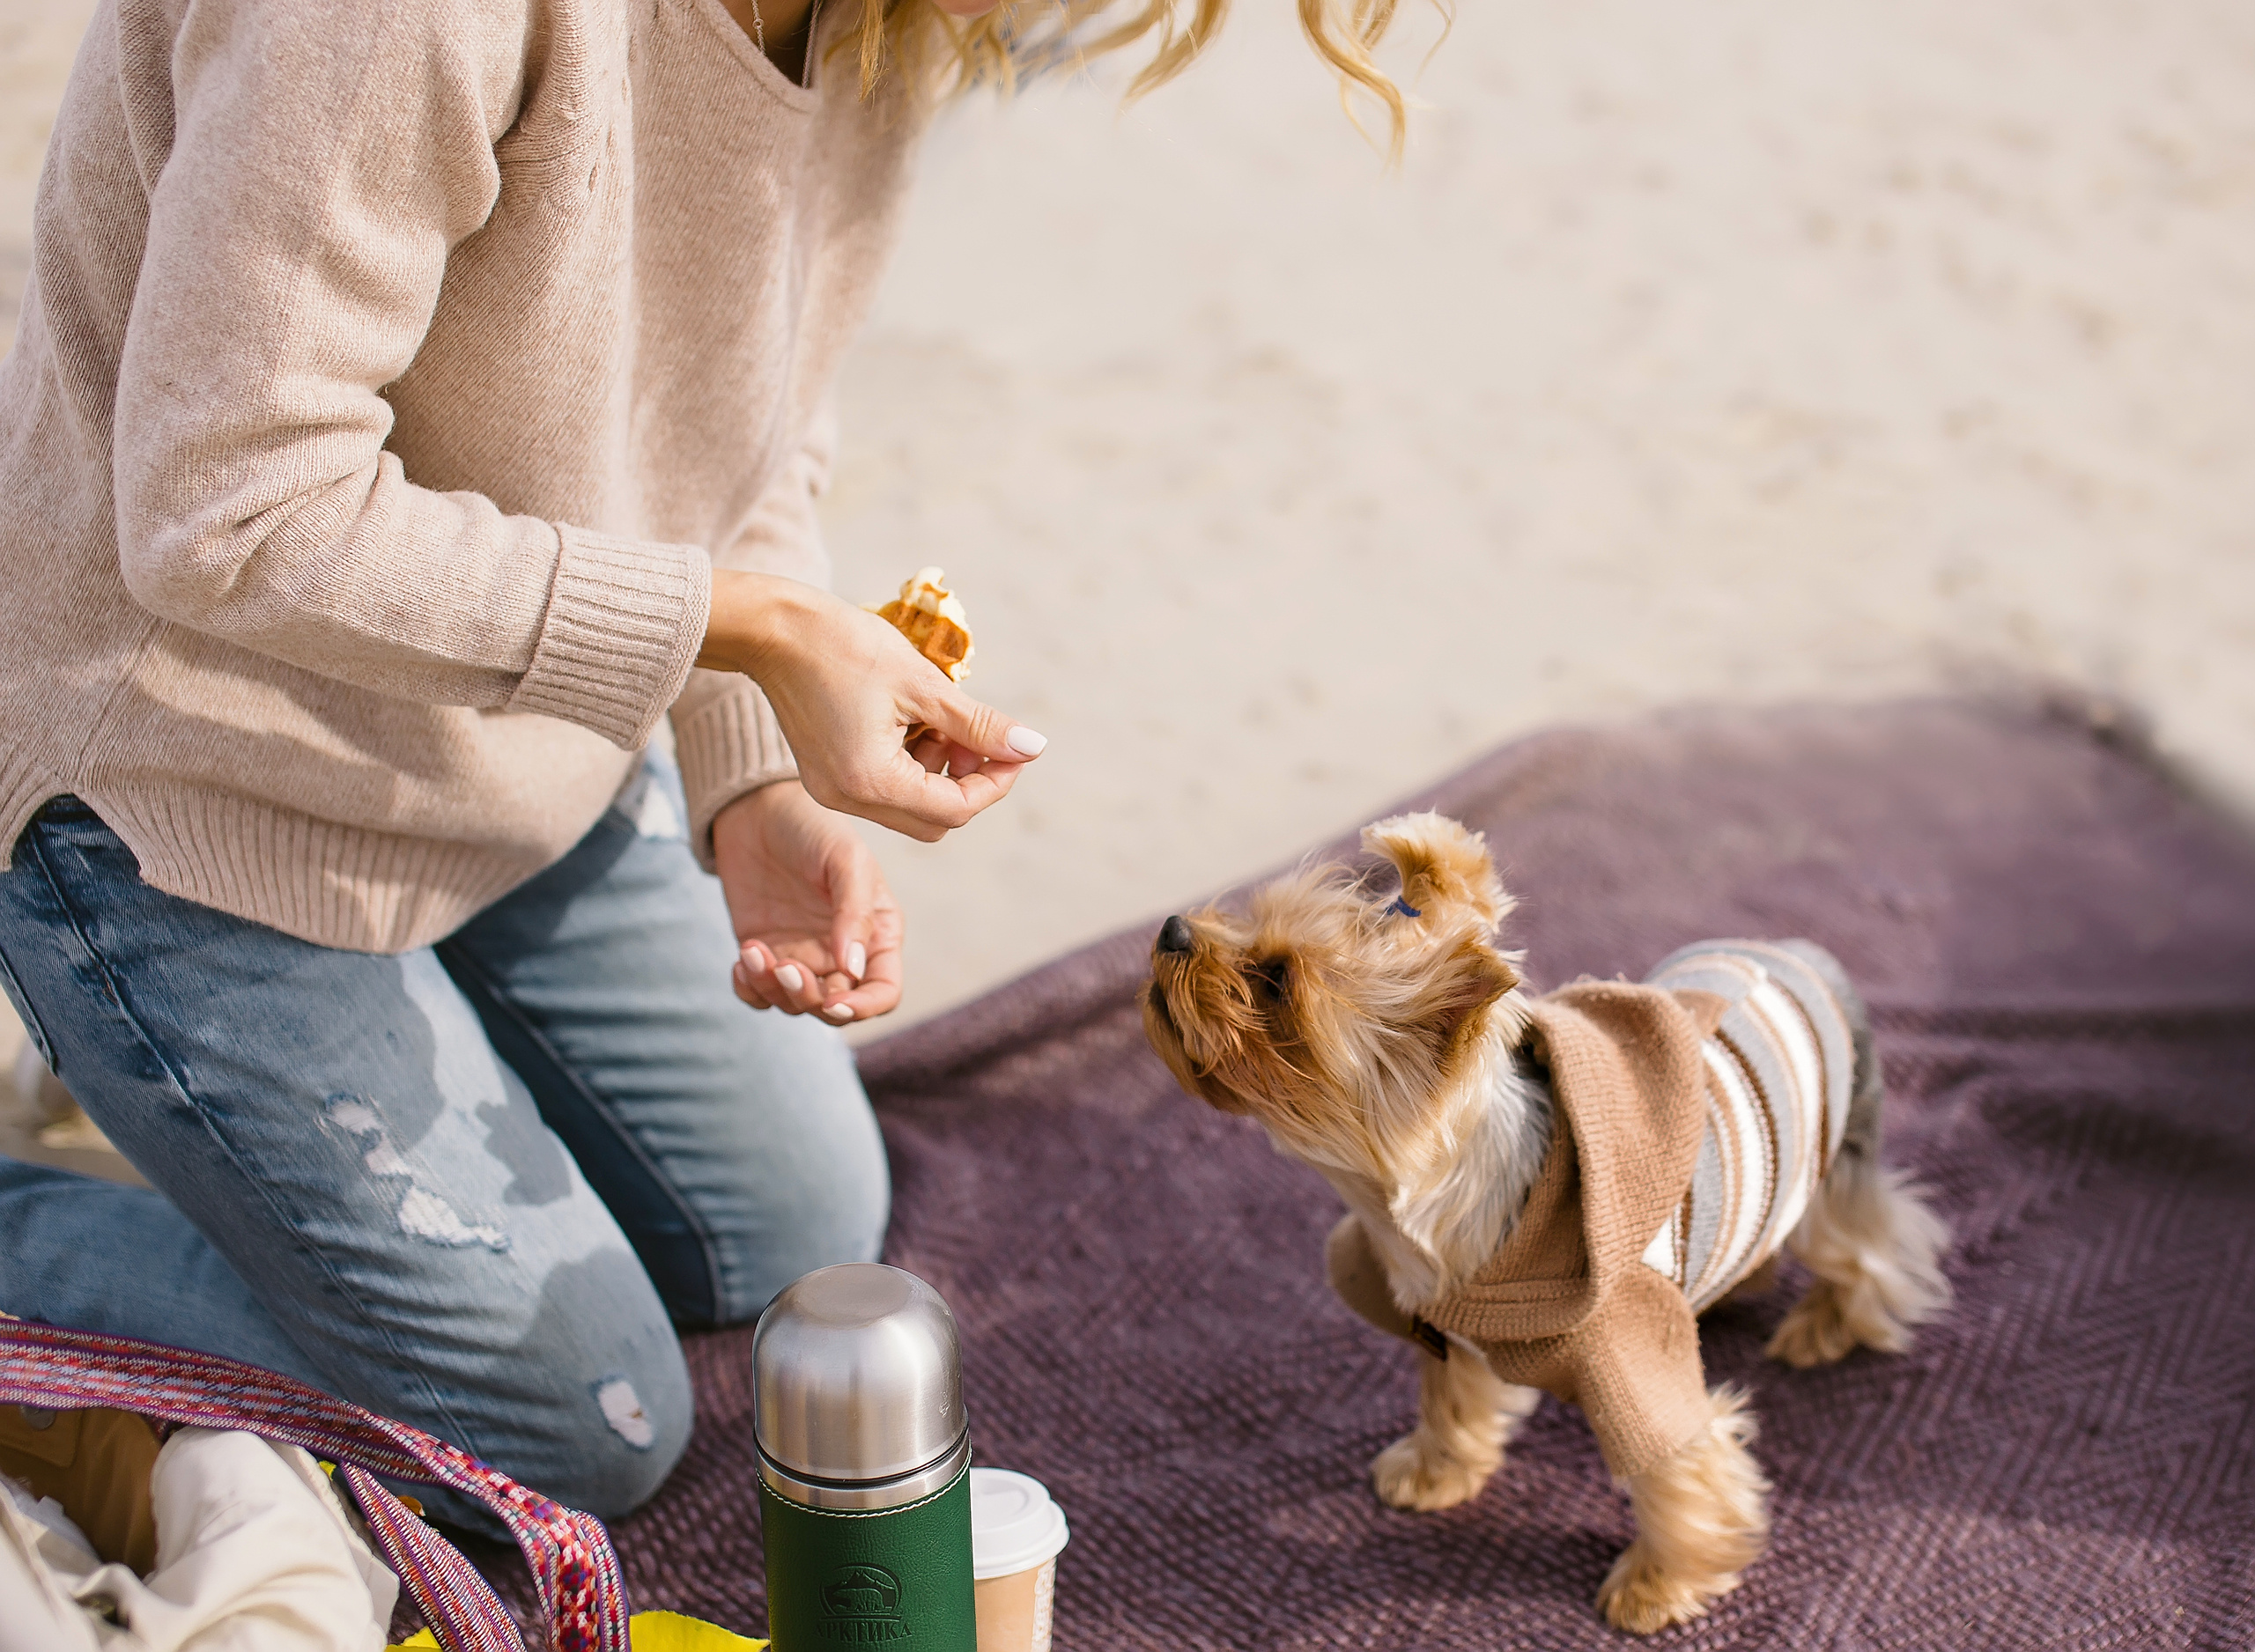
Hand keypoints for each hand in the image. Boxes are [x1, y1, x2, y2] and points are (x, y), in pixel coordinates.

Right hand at [698, 571, 1045, 842]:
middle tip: (977, 736)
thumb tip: (1032, 748)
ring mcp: (833, 790)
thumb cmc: (845, 645)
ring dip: (940, 771)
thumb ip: (979, 724)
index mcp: (871, 782)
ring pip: (911, 807)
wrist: (773, 629)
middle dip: (967, 782)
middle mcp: (848, 800)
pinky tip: (913, 720)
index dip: (996, 781)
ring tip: (941, 719)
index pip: (955, 810)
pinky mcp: (826, 775)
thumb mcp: (924, 684)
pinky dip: (911, 764)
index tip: (1016, 748)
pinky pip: (884, 788)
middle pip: (934, 820)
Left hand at [713, 781, 902, 1022]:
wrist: (756, 807)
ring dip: (772, 989)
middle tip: (784, 965)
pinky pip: (758, 995)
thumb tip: (853, 970)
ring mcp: (801, 955)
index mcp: (876, 933)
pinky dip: (749, 990)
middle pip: (835, 1008)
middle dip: (809, 998)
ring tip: (754, 950)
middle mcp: (842, 953)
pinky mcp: (764, 953)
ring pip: (794, 1005)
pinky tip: (743, 958)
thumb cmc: (813, 827)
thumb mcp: (846, 860)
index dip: (863, 1007)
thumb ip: (855, 914)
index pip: (882, 992)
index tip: (833, 1000)